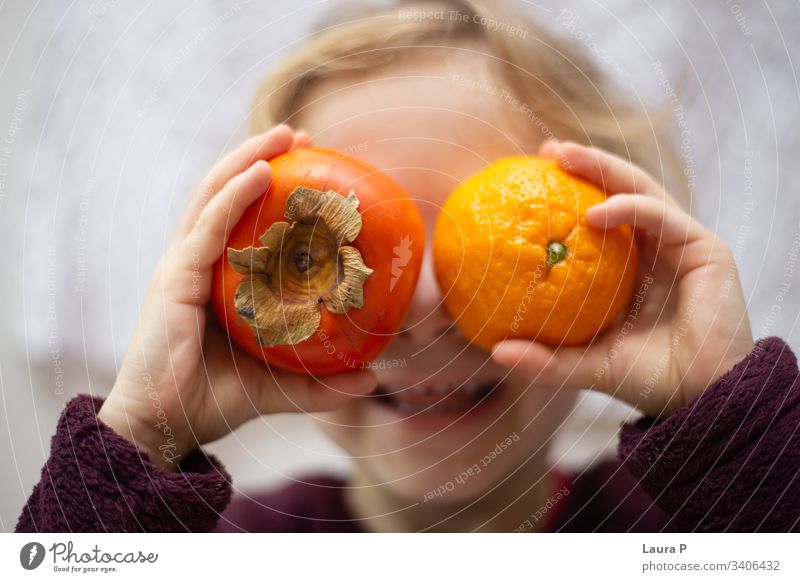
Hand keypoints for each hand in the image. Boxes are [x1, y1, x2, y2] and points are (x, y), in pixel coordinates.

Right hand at [98, 125, 376, 468]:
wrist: (163, 427)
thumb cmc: (212, 401)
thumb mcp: (279, 386)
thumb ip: (322, 383)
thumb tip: (372, 379)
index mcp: (215, 279)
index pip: (240, 217)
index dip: (269, 185)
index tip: (311, 164)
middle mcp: (196, 262)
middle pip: (226, 193)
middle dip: (261, 158)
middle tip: (302, 136)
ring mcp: (183, 265)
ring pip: (214, 195)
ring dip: (249, 159)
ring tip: (284, 135)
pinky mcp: (175, 277)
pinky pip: (208, 225)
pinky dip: (233, 194)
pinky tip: (261, 171)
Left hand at [491, 140, 754, 417]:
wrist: (701, 398)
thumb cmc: (646, 380)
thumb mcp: (584, 364)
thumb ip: (545, 358)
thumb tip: (495, 351)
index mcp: (629, 266)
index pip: (598, 215)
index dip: (568, 192)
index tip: (528, 179)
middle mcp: (654, 248)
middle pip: (619, 191)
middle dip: (585, 164)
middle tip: (546, 150)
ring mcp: (680, 244)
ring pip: (641, 190)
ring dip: (603, 168)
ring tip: (563, 156)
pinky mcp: (704, 249)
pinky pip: (662, 216)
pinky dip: (629, 207)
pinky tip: (594, 211)